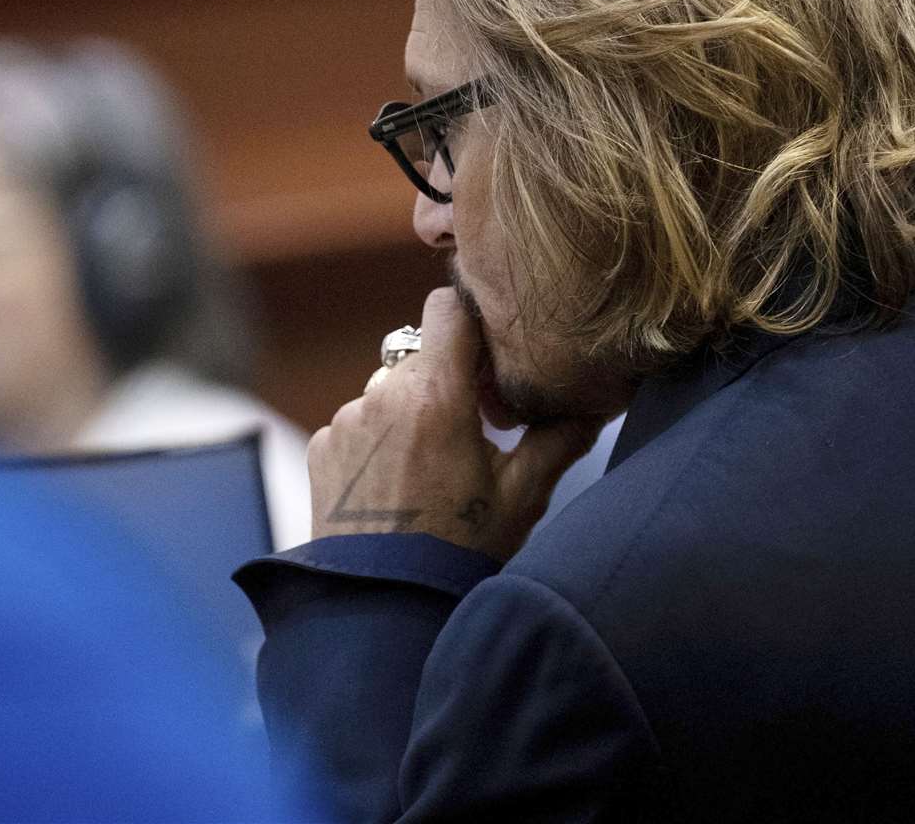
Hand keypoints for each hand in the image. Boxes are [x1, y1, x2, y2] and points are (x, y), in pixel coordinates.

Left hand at [307, 287, 604, 560]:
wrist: (386, 607)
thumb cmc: (460, 550)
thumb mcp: (523, 495)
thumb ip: (559, 438)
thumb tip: (593, 405)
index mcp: (435, 394)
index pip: (446, 307)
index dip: (470, 321)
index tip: (487, 357)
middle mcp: (382, 395)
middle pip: (422, 354)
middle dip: (448, 380)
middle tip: (472, 429)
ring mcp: (346, 421)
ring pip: (388, 390)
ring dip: (410, 412)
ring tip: (431, 470)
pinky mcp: (321, 446)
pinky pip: (357, 423)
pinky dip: (377, 442)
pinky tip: (396, 487)